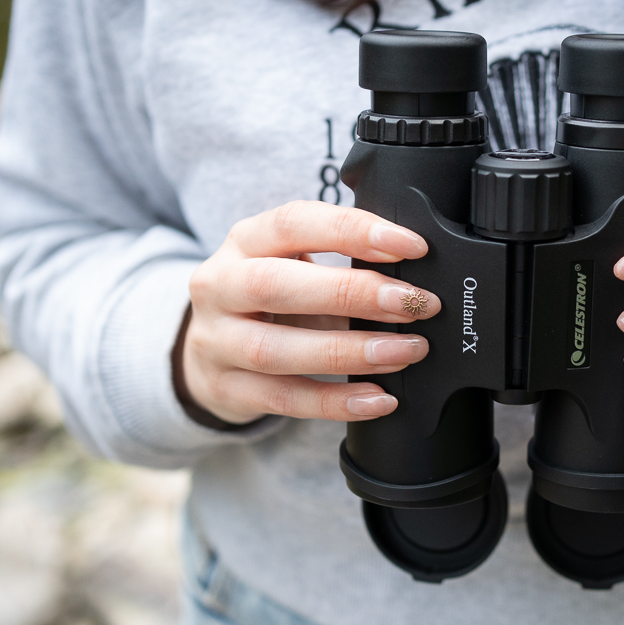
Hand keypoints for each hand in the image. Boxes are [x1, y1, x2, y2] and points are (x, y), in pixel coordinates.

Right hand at [181, 200, 440, 424]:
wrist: (211, 350)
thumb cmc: (270, 300)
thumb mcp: (294, 266)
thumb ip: (342, 265)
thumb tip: (413, 282)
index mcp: (245, 241)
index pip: (294, 222)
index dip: (354, 231)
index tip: (411, 246)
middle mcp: (220, 286)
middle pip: (276, 285)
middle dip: (354, 294)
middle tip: (412, 304)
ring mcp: (215, 341)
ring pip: (276, 350)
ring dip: (350, 352)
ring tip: (404, 351)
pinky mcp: (225, 388)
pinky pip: (284, 400)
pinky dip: (336, 402)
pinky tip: (378, 399)